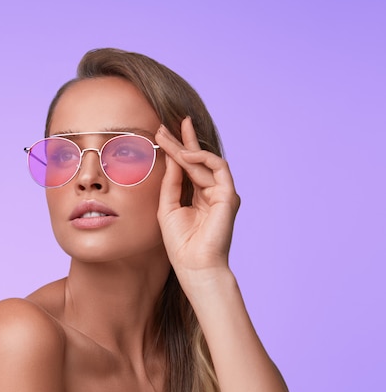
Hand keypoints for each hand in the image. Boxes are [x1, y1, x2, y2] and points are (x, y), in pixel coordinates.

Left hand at [155, 118, 240, 285]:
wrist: (194, 265)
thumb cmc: (180, 243)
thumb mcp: (168, 207)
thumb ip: (171, 182)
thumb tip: (172, 157)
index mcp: (198, 196)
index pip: (188, 167)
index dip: (177, 148)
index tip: (162, 133)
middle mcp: (212, 192)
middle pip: (196, 160)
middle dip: (181, 141)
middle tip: (164, 125)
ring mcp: (222, 193)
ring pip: (204, 161)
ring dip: (186, 147)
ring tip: (168, 138)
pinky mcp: (229, 196)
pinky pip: (218, 168)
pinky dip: (202, 158)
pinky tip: (186, 154)